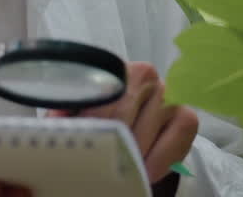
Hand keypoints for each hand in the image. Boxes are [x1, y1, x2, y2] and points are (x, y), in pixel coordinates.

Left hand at [50, 61, 198, 183]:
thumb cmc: (108, 114)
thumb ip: (67, 112)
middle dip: (108, 144)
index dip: (88, 124)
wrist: (141, 119)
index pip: (99, 95)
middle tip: (97, 166)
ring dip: (130, 157)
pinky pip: (172, 142)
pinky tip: (145, 173)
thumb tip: (55, 124)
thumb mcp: (83, 110)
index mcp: (114, 69)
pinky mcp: (187, 116)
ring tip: (118, 172)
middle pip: (120, 115)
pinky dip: (157, 162)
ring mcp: (168, 93)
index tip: (81, 145)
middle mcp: (144, 74)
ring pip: (144, 132)